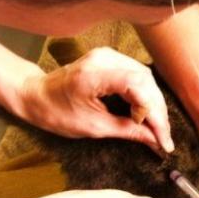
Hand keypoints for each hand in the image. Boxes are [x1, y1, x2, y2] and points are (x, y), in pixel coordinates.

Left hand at [18, 47, 173, 153]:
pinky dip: (146, 96)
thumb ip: (128, 131)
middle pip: (146, 83)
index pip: (138, 89)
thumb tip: (155, 141)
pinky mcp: (111, 60)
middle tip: (163, 138)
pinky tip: (147, 113)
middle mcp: (104, 59)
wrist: (35, 94)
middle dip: (158, 113)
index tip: (162, 139)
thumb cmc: (56, 111)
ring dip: (154, 105)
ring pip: (146, 80)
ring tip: (157, 128)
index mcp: (94, 75)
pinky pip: (138, 76)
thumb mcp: (94, 127)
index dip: (154, 115)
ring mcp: (108, 56)